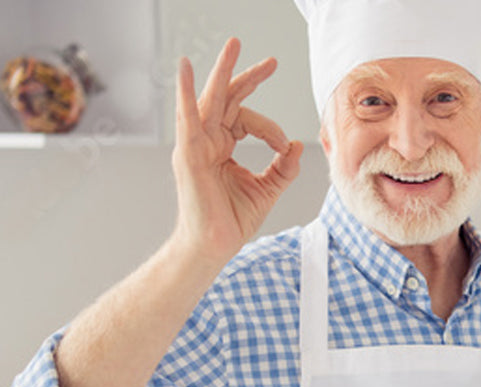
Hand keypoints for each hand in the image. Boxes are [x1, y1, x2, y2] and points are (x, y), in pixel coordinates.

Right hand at [171, 38, 303, 266]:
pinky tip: (187, 69)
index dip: (269, 128)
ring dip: (223, 71)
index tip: (282, 146)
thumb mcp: (267, 190)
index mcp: (222, 146)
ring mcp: (196, 145)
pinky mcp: (190, 154)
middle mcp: (207, 140)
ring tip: (235, 45)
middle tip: (271, 61)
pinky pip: (187, 117)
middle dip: (248, 76)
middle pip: (228, 98)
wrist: (214, 246)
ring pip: (211, 99)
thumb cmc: (232, 222)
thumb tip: (295, 145)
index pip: (246, 119)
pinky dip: (186, 92)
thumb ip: (282, 168)